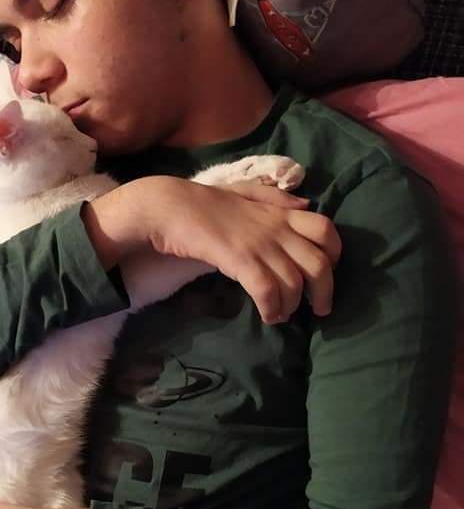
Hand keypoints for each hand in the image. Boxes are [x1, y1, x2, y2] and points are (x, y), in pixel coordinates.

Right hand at [104, 175, 339, 324]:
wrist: (172, 207)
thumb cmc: (205, 202)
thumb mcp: (245, 192)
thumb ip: (276, 199)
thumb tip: (305, 203)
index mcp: (281, 213)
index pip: (326, 230)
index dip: (335, 254)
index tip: (327, 272)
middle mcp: (277, 229)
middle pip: (320, 263)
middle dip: (324, 292)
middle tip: (319, 310)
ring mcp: (260, 245)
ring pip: (295, 283)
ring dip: (292, 305)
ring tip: (282, 314)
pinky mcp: (241, 260)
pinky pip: (268, 290)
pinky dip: (272, 308)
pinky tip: (267, 316)